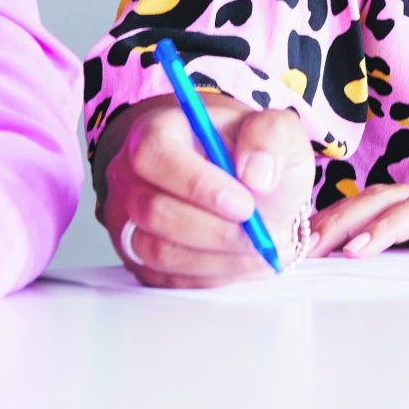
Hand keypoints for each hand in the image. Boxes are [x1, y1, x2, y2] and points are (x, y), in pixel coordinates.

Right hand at [99, 96, 312, 288]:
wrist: (257, 197)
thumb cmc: (257, 160)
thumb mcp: (280, 132)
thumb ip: (272, 135)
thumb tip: (256, 173)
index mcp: (159, 130)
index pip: (153, 153)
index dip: (196, 184)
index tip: (245, 204)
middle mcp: (131, 174)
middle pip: (153, 209)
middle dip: (214, 230)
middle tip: (259, 233)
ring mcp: (128, 219)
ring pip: (158, 250)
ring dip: (217, 256)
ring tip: (256, 245)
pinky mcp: (138, 259)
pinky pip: (166, 278)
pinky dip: (211, 274)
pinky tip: (238, 256)